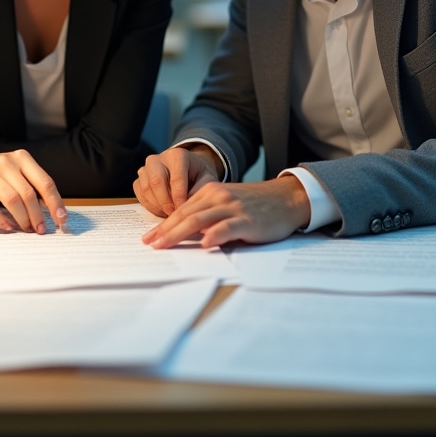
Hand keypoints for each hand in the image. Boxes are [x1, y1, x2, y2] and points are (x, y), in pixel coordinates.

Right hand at [0, 149, 67, 233]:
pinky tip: (8, 226)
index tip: (61, 219)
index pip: (45, 182)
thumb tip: (53, 208)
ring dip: (22, 219)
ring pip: (12, 200)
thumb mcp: (18, 171)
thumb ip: (35, 185)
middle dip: (37, 215)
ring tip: (27, 228)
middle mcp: (6, 163)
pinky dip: (1, 220)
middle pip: (28, 193)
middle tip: (41, 228)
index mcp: (22, 158)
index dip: (55, 203)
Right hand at [133, 144, 222, 216]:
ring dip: (157, 206)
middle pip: (157, 181)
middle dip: (166, 203)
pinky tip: (162, 211)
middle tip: (174, 215)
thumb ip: (201, 190)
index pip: (176, 178)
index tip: (184, 212)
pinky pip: (140, 194)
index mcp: (177, 155)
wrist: (187, 170)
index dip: (179, 198)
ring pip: (146, 189)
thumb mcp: (206, 179)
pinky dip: (150, 206)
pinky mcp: (139, 179)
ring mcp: (146, 168)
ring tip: (170, 214)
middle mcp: (158, 159)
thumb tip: (187, 205)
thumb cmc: (198, 176)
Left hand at [141, 176, 311, 249]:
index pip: (182, 210)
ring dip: (179, 233)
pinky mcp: (247, 220)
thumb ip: (208, 214)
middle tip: (150, 243)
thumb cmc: (255, 205)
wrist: (286, 199)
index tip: (149, 237)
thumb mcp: (228, 204)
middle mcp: (219, 197)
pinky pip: (228, 227)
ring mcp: (233, 208)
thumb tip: (186, 233)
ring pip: (200, 220)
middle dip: (165, 230)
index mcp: (211, 192)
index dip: (164, 224)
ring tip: (165, 244)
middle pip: (186, 215)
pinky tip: (205, 244)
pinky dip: (215, 235)